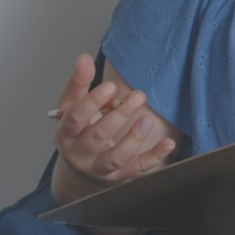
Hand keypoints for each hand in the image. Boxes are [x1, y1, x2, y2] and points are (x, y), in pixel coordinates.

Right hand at [53, 53, 175, 184]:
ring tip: (147, 119)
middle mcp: (80, 154)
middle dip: (118, 117)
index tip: (111, 86)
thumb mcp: (71, 107)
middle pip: (97, 137)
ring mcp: (100, 168)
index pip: (75, 118)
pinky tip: (168, 143)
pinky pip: (139, 169)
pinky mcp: (121, 176)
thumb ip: (79, 83)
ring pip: (116, 158)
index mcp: (66, 133)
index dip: (92, 102)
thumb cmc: (78, 130)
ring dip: (133, 139)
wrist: (81, 168)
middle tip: (138, 95)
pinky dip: (154, 157)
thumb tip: (83, 58)